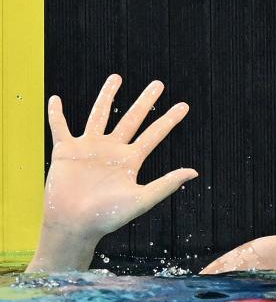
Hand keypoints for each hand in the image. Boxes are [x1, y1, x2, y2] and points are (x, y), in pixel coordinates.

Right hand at [29, 74, 197, 270]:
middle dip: (146, 101)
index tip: (184, 105)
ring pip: (100, 114)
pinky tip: (56, 99)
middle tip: (159, 83)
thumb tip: (194, 171)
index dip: (170, 120)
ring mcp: (89, 148)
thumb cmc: (108, 217)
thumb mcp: (142, 199)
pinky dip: (56, 114)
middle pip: (133, 118)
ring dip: (107, 96)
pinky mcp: (65, 151)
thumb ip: (166, 184)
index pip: (155, 134)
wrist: (75, 224)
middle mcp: (112, 150)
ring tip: (116, 77)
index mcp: (130, 160)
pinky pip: (60, 127)